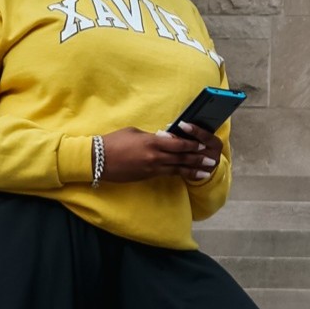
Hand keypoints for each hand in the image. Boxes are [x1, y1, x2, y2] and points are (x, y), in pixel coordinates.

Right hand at [100, 127, 219, 183]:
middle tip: (211, 159)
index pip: (178, 143)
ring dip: (193, 169)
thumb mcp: (135, 132)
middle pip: (181, 157)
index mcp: (152, 142)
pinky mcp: (148, 176)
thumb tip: (164, 137)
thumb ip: (152, 136)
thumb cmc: (114, 142)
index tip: (202, 143)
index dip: (192, 144)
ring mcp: (152, 168)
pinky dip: (180, 174)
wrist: (98, 160)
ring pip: (177, 168)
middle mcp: (155, 156)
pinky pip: (168, 174)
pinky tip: (189, 175)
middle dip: (198, 158)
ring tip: (207, 171)